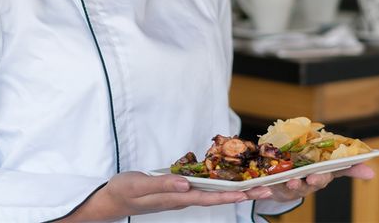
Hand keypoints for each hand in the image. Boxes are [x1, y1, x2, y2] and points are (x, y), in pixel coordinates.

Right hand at [61, 171, 257, 221]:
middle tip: (266, 189)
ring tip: (254, 185)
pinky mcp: (176, 190)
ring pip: (212, 193)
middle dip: (241, 194)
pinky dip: (217, 184)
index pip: (209, 197)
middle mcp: (182, 198)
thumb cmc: (124, 190)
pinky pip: (202, 188)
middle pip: (217, 197)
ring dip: (233, 190)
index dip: (230, 195)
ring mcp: (180, 195)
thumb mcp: (139, 186)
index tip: (250, 193)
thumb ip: (162, 185)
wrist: (112, 198)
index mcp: (176, 198)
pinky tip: (226, 180)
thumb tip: (186, 184)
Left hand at [246, 163, 375, 202]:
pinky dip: (253, 192)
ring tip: (271, 184)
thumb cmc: (312, 169)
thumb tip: (372, 171)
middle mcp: (301, 186)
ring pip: (280, 189)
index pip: (320, 179)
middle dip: (298, 184)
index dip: (318, 178)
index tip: (314, 176)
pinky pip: (259, 191)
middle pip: (300, 187)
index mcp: (315, 179)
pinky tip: (248, 190)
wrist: (289, 177)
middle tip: (295, 181)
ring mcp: (283, 188)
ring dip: (276, 188)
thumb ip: (347, 166)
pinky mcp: (268, 189)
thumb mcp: (329, 165)